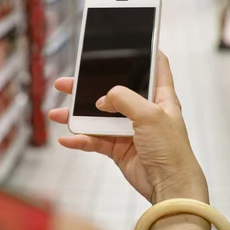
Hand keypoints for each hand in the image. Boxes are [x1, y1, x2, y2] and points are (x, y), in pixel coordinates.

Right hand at [49, 52, 207, 203]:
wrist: (170, 187)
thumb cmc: (171, 150)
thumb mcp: (150, 114)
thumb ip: (124, 99)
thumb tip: (102, 99)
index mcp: (160, 97)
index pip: (156, 68)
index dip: (146, 53)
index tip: (130, 42)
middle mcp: (144, 111)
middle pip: (113, 92)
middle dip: (89, 86)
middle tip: (67, 83)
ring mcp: (130, 130)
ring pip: (98, 117)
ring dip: (77, 115)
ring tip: (57, 113)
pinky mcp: (119, 149)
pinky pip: (95, 140)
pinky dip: (80, 139)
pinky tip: (67, 139)